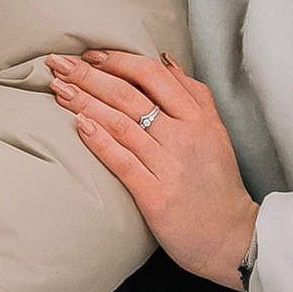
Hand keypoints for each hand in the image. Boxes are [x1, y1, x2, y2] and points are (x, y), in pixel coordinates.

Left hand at [46, 47, 259, 289]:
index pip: (153, 75)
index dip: (118, 61)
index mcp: (198, 118)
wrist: (233, 236)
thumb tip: (166, 59)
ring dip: (85, 103)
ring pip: (121, 123)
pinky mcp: (157, 196)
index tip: (90, 54)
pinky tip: (78, 126)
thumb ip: (194, 94)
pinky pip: (123, 162)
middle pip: (129, 95)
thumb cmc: (218, 185)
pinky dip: (99, 141)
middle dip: (90, 75)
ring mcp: (170, 166)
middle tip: (59, 64)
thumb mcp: (215, 131)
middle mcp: (185, 136)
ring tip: (59, 90)